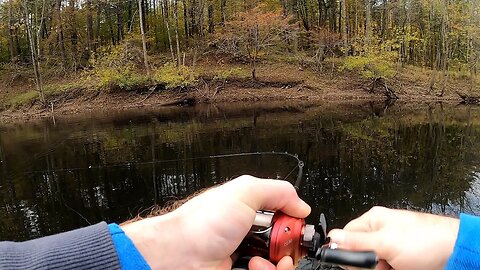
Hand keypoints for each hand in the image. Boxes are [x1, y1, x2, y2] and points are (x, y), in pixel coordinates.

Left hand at [121, 175, 310, 269]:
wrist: (179, 255)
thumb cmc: (202, 223)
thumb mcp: (244, 192)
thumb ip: (277, 192)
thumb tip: (301, 204)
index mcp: (249, 212)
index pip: (283, 218)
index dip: (293, 224)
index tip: (296, 226)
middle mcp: (247, 235)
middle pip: (284, 245)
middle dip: (289, 248)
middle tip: (282, 247)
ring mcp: (244, 257)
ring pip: (277, 265)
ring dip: (277, 264)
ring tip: (260, 260)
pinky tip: (252, 267)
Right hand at [327, 206, 459, 269]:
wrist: (458, 254)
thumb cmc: (427, 240)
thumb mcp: (385, 242)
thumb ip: (356, 241)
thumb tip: (331, 237)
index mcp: (372, 221)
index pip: (345, 236)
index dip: (346, 252)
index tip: (356, 262)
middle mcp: (380, 233)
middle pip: (358, 255)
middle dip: (367, 264)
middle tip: (382, 263)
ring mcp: (391, 249)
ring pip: (372, 266)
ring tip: (395, 267)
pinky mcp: (400, 262)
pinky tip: (400, 269)